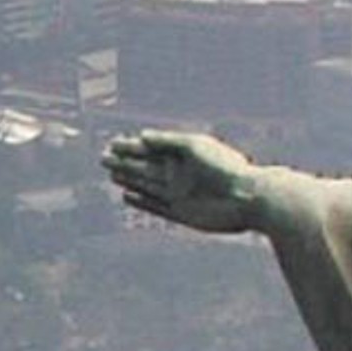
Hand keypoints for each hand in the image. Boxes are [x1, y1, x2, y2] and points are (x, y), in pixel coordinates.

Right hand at [103, 130, 261, 235]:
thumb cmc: (225, 167)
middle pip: (145, 167)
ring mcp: (179, 195)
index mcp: (182, 154)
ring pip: (147, 186)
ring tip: (111, 174)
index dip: (131, 146)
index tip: (113, 143)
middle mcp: (178, 174)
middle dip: (125, 162)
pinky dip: (141, 202)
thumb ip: (168, 141)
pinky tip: (127, 196)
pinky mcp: (183, 214)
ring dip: (129, 180)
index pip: (150, 149)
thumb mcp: (194, 147)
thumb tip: (141, 136)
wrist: (247, 198)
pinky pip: (156, 207)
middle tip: (103, 157)